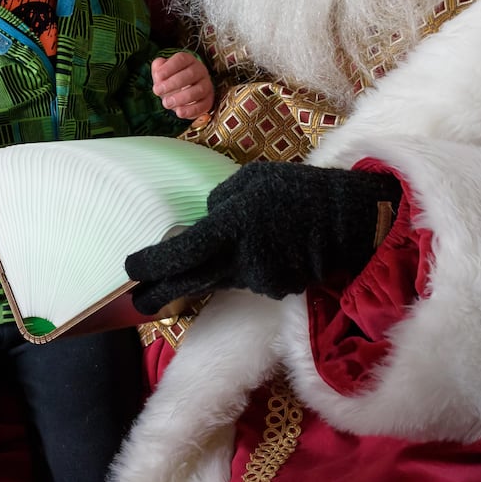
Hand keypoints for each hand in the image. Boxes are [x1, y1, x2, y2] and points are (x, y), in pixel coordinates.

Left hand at [124, 161, 404, 312]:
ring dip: (211, 272)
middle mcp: (240, 259)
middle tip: (136, 303)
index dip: (152, 264)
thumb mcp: (254, 178)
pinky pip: (249, 279)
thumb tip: (207, 219)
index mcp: (231, 226)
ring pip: (221, 279)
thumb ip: (222, 200)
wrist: (350, 221)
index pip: (182, 252)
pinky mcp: (275, 290)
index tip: (130, 269)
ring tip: (226, 251)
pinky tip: (266, 249)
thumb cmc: (299, 190)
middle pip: (190, 283)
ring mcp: (259, 280)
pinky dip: (247, 268)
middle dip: (160, 293)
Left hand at [152, 52, 214, 119]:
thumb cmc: (171, 80)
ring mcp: (206, 85)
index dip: (169, 67)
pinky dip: (191, 110)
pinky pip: (203, 105)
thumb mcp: (162, 72)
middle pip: (190, 74)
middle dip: (172, 83)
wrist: (181, 95)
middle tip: (157, 91)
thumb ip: (158, 67)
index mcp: (188, 60)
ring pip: (198, 90)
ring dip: (181, 98)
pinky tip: (179, 113)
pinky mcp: (208, 100)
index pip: (181, 59)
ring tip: (166, 103)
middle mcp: (200, 71)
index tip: (157, 76)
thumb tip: (158, 69)